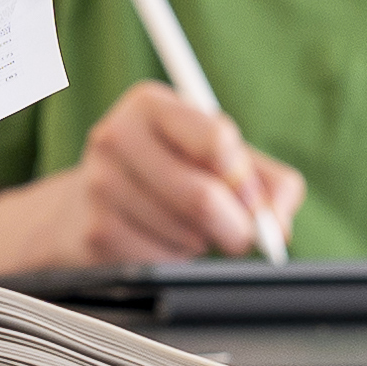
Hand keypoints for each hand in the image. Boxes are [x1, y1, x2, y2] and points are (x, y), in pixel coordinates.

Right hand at [61, 81, 302, 262]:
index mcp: (150, 104)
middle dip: (237, 227)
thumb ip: (266, 182)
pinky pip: (162, 261)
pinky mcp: (96, 231)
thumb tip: (278, 225)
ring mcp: (100, 185)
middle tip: (242, 234)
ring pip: (187, 234)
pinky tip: (163, 241)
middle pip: (203, 197)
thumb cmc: (169, 172)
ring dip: (202, 242)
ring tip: (188, 227)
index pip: (218, 141)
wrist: (88, 204)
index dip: (247, 182)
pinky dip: (176, 261)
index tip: (254, 201)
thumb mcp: (218, 159)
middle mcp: (117, 136)